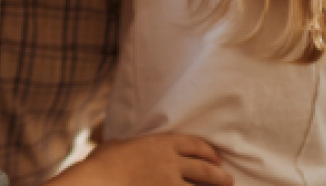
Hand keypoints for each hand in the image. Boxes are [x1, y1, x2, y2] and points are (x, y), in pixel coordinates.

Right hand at [52, 134, 233, 185]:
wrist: (97, 180)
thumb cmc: (102, 162)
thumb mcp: (119, 144)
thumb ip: (132, 145)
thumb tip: (127, 147)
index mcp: (160, 143)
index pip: (194, 145)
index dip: (209, 151)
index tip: (216, 159)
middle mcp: (170, 162)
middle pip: (205, 169)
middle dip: (220, 176)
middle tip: (228, 180)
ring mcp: (169, 183)